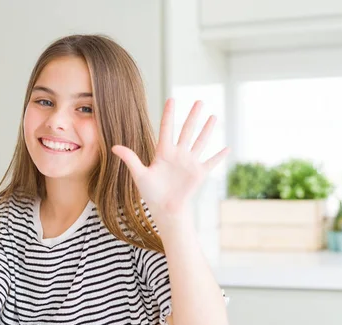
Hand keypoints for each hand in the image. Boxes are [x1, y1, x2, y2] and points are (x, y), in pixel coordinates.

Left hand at [112, 99, 228, 223]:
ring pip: (200, 142)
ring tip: (213, 116)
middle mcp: (178, 154)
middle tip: (199, 101)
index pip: (167, 128)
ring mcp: (190, 162)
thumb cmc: (151, 193)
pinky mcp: (199, 173)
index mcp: (164, 152)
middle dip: (193, 116)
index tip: (172, 99)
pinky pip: (211, 162)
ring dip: (207, 129)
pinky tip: (227, 148)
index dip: (169, 114)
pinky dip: (219, 156)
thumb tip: (113, 147)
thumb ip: (130, 159)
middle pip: (187, 130)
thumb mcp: (140, 174)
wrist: (164, 209)